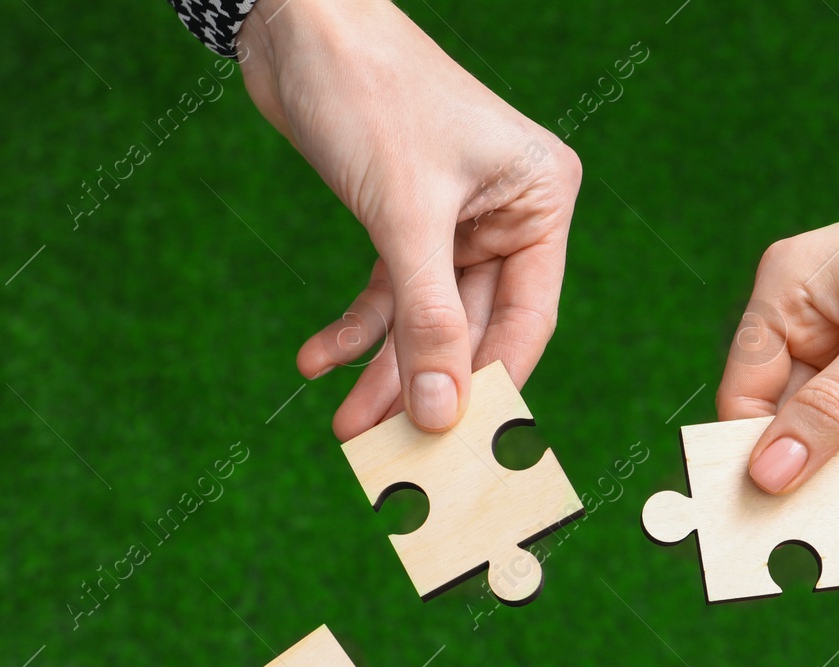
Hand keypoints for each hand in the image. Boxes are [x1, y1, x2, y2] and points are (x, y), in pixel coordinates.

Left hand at [238, 0, 580, 438]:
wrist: (298, 23)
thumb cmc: (370, 94)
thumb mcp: (406, 217)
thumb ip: (428, 320)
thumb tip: (444, 413)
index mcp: (540, 200)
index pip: (527, 319)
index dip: (491, 385)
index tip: (458, 448)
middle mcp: (507, 214)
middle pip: (473, 329)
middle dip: (427, 386)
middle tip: (391, 451)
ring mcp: (456, 221)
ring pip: (425, 320)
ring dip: (385, 370)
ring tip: (346, 425)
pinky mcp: (404, 220)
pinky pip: (388, 294)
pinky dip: (354, 329)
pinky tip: (317, 360)